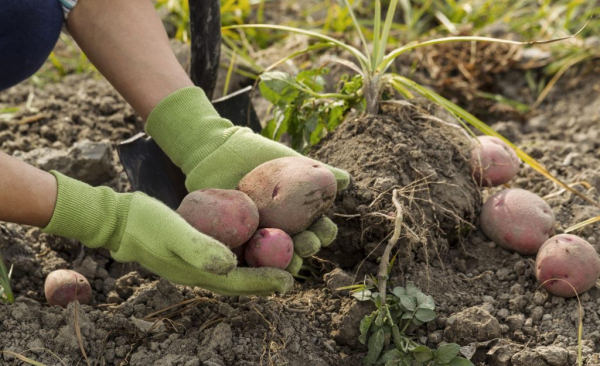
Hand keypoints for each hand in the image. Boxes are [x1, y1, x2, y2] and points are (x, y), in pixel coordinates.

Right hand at [43, 171, 292, 294]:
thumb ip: (200, 248)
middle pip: (241, 282)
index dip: (266, 282)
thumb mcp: (173, 231)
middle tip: (294, 273)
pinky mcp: (193, 251)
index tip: (290, 280)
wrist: (118, 220)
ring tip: (281, 261)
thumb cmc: (145, 223)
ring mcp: (195, 264)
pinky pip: (224, 258)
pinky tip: (253, 243)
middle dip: (267, 280)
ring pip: (234, 273)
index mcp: (198, 273)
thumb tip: (231, 265)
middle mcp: (200, 273)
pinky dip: (243, 256)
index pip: (239, 282)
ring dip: (257, 269)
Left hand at [146, 87, 349, 275]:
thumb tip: (345, 181)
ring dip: (288, 262)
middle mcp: (283, 230)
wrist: (218, 152)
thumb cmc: (257, 154)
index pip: (319, 229)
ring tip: (289, 261)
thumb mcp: (289, 160)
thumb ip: (318, 170)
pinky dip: (257, 263)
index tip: (323, 228)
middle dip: (308, 248)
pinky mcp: (236, 243)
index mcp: (300, 215)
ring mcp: (260, 238)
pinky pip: (249, 257)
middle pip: (302, 246)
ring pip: (278, 258)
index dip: (324, 232)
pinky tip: (261, 265)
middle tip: (306, 243)